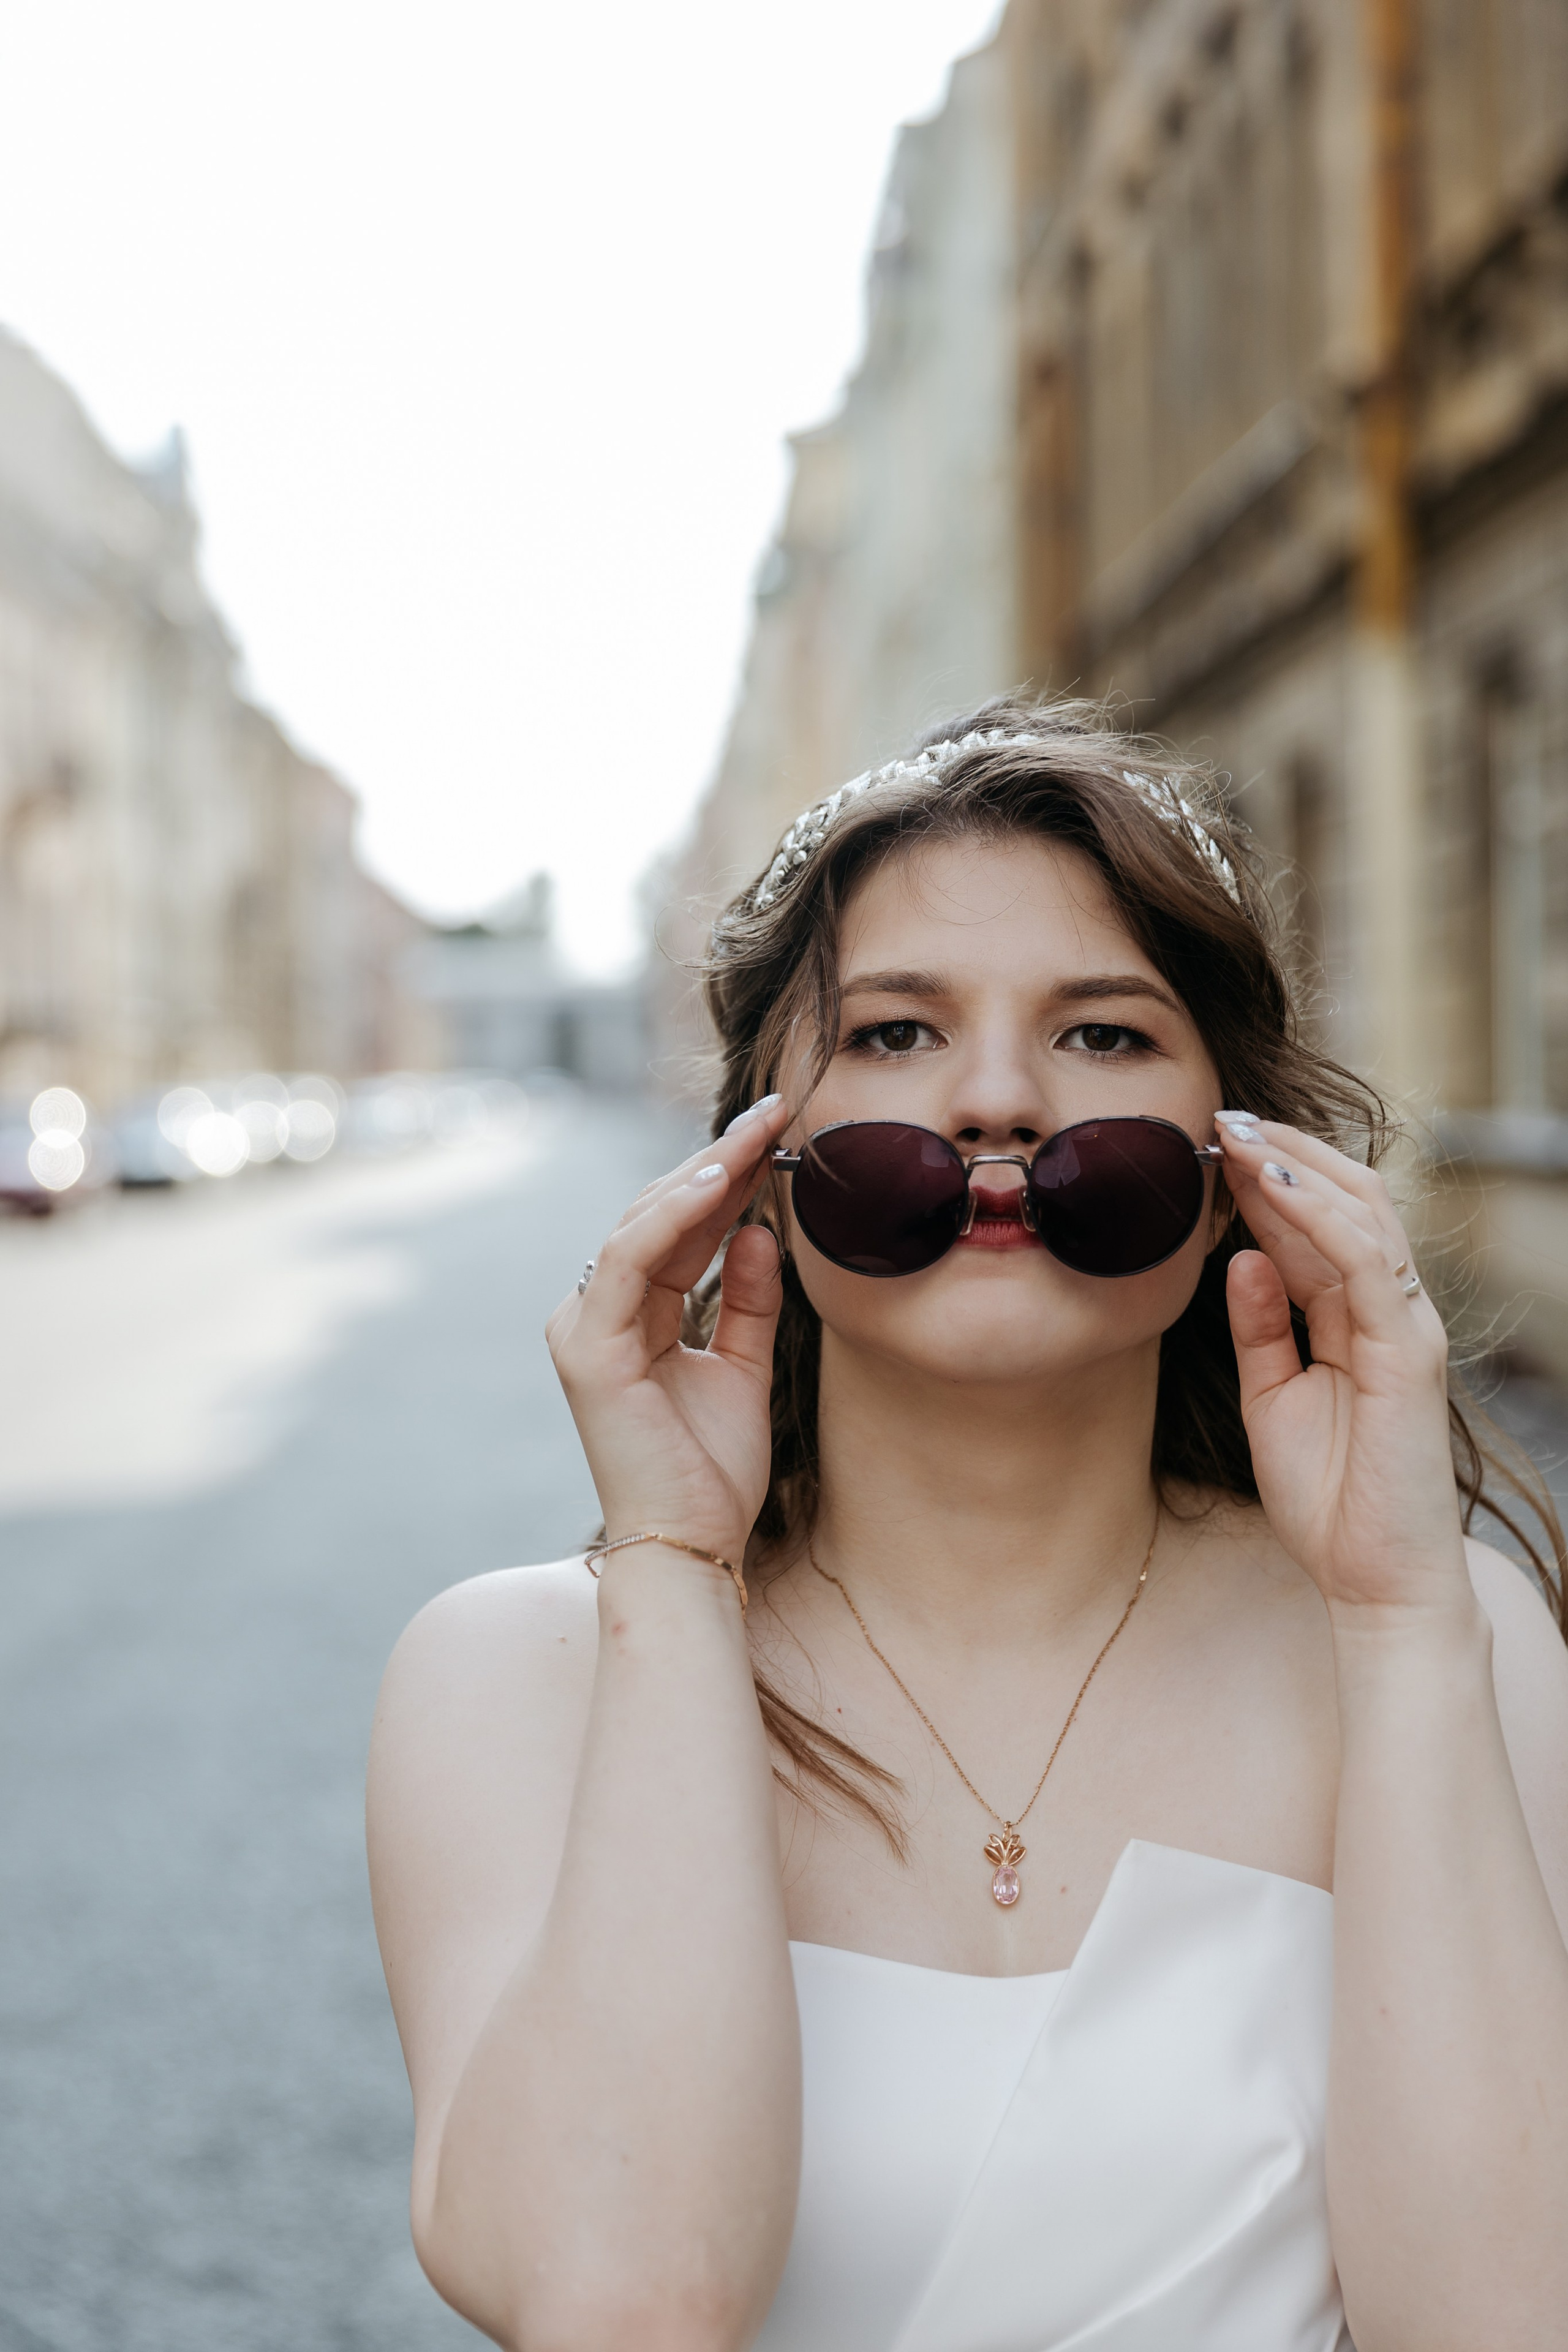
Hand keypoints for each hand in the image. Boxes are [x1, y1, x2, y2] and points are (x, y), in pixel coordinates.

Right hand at [545, 1095, 792, 1563]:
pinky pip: (628, 1261)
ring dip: (702, 1173)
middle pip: (658, 1214)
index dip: (726, 1175)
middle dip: (718, 1158)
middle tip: (775, 1110)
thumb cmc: (713, 1469)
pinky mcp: (586, 1348)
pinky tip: (718, 1183)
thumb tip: (756, 1230)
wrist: (693, 1543)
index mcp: (628, 1315)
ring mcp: (583, 1327)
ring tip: (755, 1132)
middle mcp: (596, 1312)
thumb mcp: (743, 1365)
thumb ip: (745, 1297)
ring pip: (640, 1224)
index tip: (777, 1130)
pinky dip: (672, 1218)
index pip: (677, 1227)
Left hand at [1215, 1115, 1469, 1619]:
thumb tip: (1241, 1257)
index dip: (1267, 1177)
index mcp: (1356, 1316)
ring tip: (1238, 1132)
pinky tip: (1274, 1190)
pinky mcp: (1408, 1351)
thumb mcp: (1272, 1397)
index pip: (1316, 1222)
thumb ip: (1261, 1325)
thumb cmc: (1330, 1497)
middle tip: (1220, 1115)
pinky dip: (1320, 1220)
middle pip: (1345, 1200)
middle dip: (1282, 1153)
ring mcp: (1405, 1324)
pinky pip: (1367, 1265)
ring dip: (1295, 1168)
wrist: (1376, 1579)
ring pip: (1361, 1215)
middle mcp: (1389, 1307)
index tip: (1210, 1141)